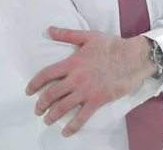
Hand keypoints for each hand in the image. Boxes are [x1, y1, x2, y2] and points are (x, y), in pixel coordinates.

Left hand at [26, 27, 155, 136]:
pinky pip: (81, 117)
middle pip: (50, 95)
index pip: (46, 74)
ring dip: (51, 116)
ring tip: (48, 120)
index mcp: (73, 63)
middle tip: (38, 110)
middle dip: (40, 105)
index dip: (34, 84)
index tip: (28, 91)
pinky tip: (66, 132)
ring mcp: (87, 91)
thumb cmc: (113, 46)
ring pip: (62, 108)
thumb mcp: (90, 37)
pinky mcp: (98, 100)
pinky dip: (72, 127)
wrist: (134, 57)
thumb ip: (68, 34)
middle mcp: (76, 78)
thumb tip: (50, 29)